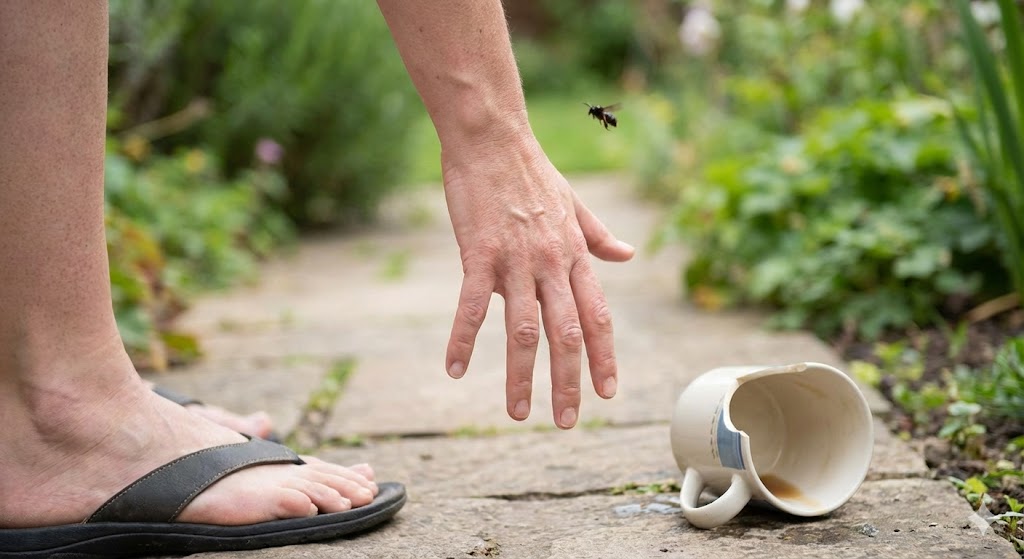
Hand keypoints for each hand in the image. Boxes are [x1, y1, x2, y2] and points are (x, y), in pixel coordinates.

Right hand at [440, 130, 634, 428]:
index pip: (598, 317)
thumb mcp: (575, 204)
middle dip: (568, 384)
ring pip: (524, 330)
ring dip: (522, 377)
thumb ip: (599, 236)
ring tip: (518, 413)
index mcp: (575, 255)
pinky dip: (463, 340)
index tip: (607, 392)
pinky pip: (472, 307)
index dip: (604, 358)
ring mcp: (516, 260)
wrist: (493, 137)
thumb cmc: (531, 171)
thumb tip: (628, 254)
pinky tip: (455, 370)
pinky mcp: (479, 254)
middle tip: (566, 422)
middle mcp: (552, 263)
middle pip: (567, 335)